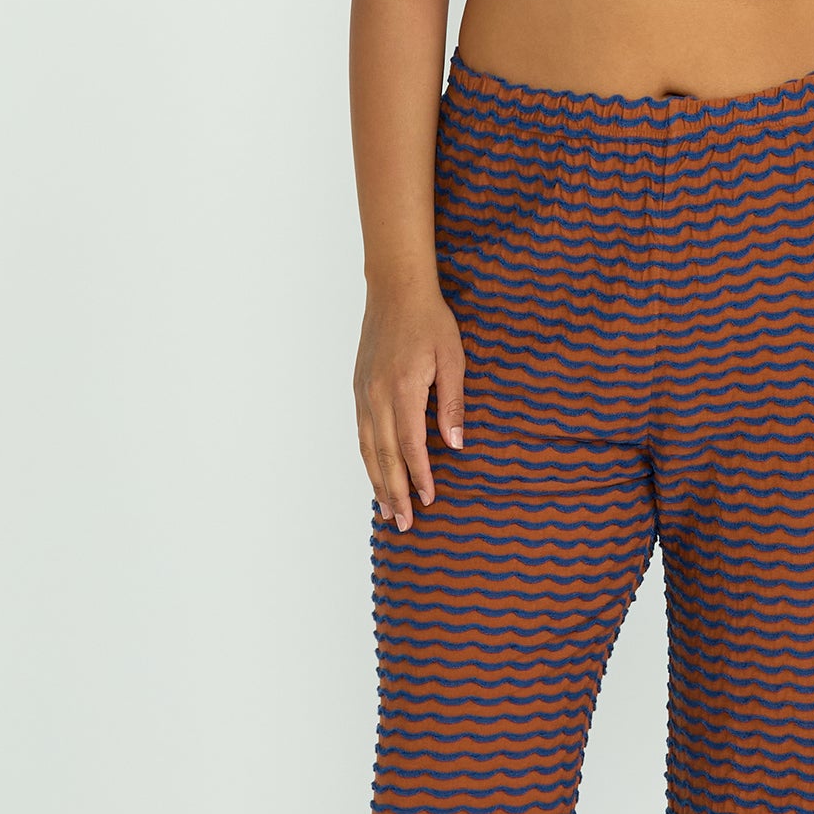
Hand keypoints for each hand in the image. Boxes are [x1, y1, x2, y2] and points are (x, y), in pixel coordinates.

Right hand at [354, 277, 465, 531]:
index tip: (428, 500)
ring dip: (376, 481)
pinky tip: (374, 473)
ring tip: (386, 510)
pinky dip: (366, 458)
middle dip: (393, 492)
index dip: (419, 476)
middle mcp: (377, 395)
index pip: (410, 445)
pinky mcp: (358, 388)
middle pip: (383, 455)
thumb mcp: (452, 360)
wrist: (395, 289)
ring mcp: (363, 392)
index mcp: (403, 389)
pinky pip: (360, 432)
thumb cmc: (430, 321)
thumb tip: (456, 445)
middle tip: (403, 524)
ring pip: (366, 448)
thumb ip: (452, 404)